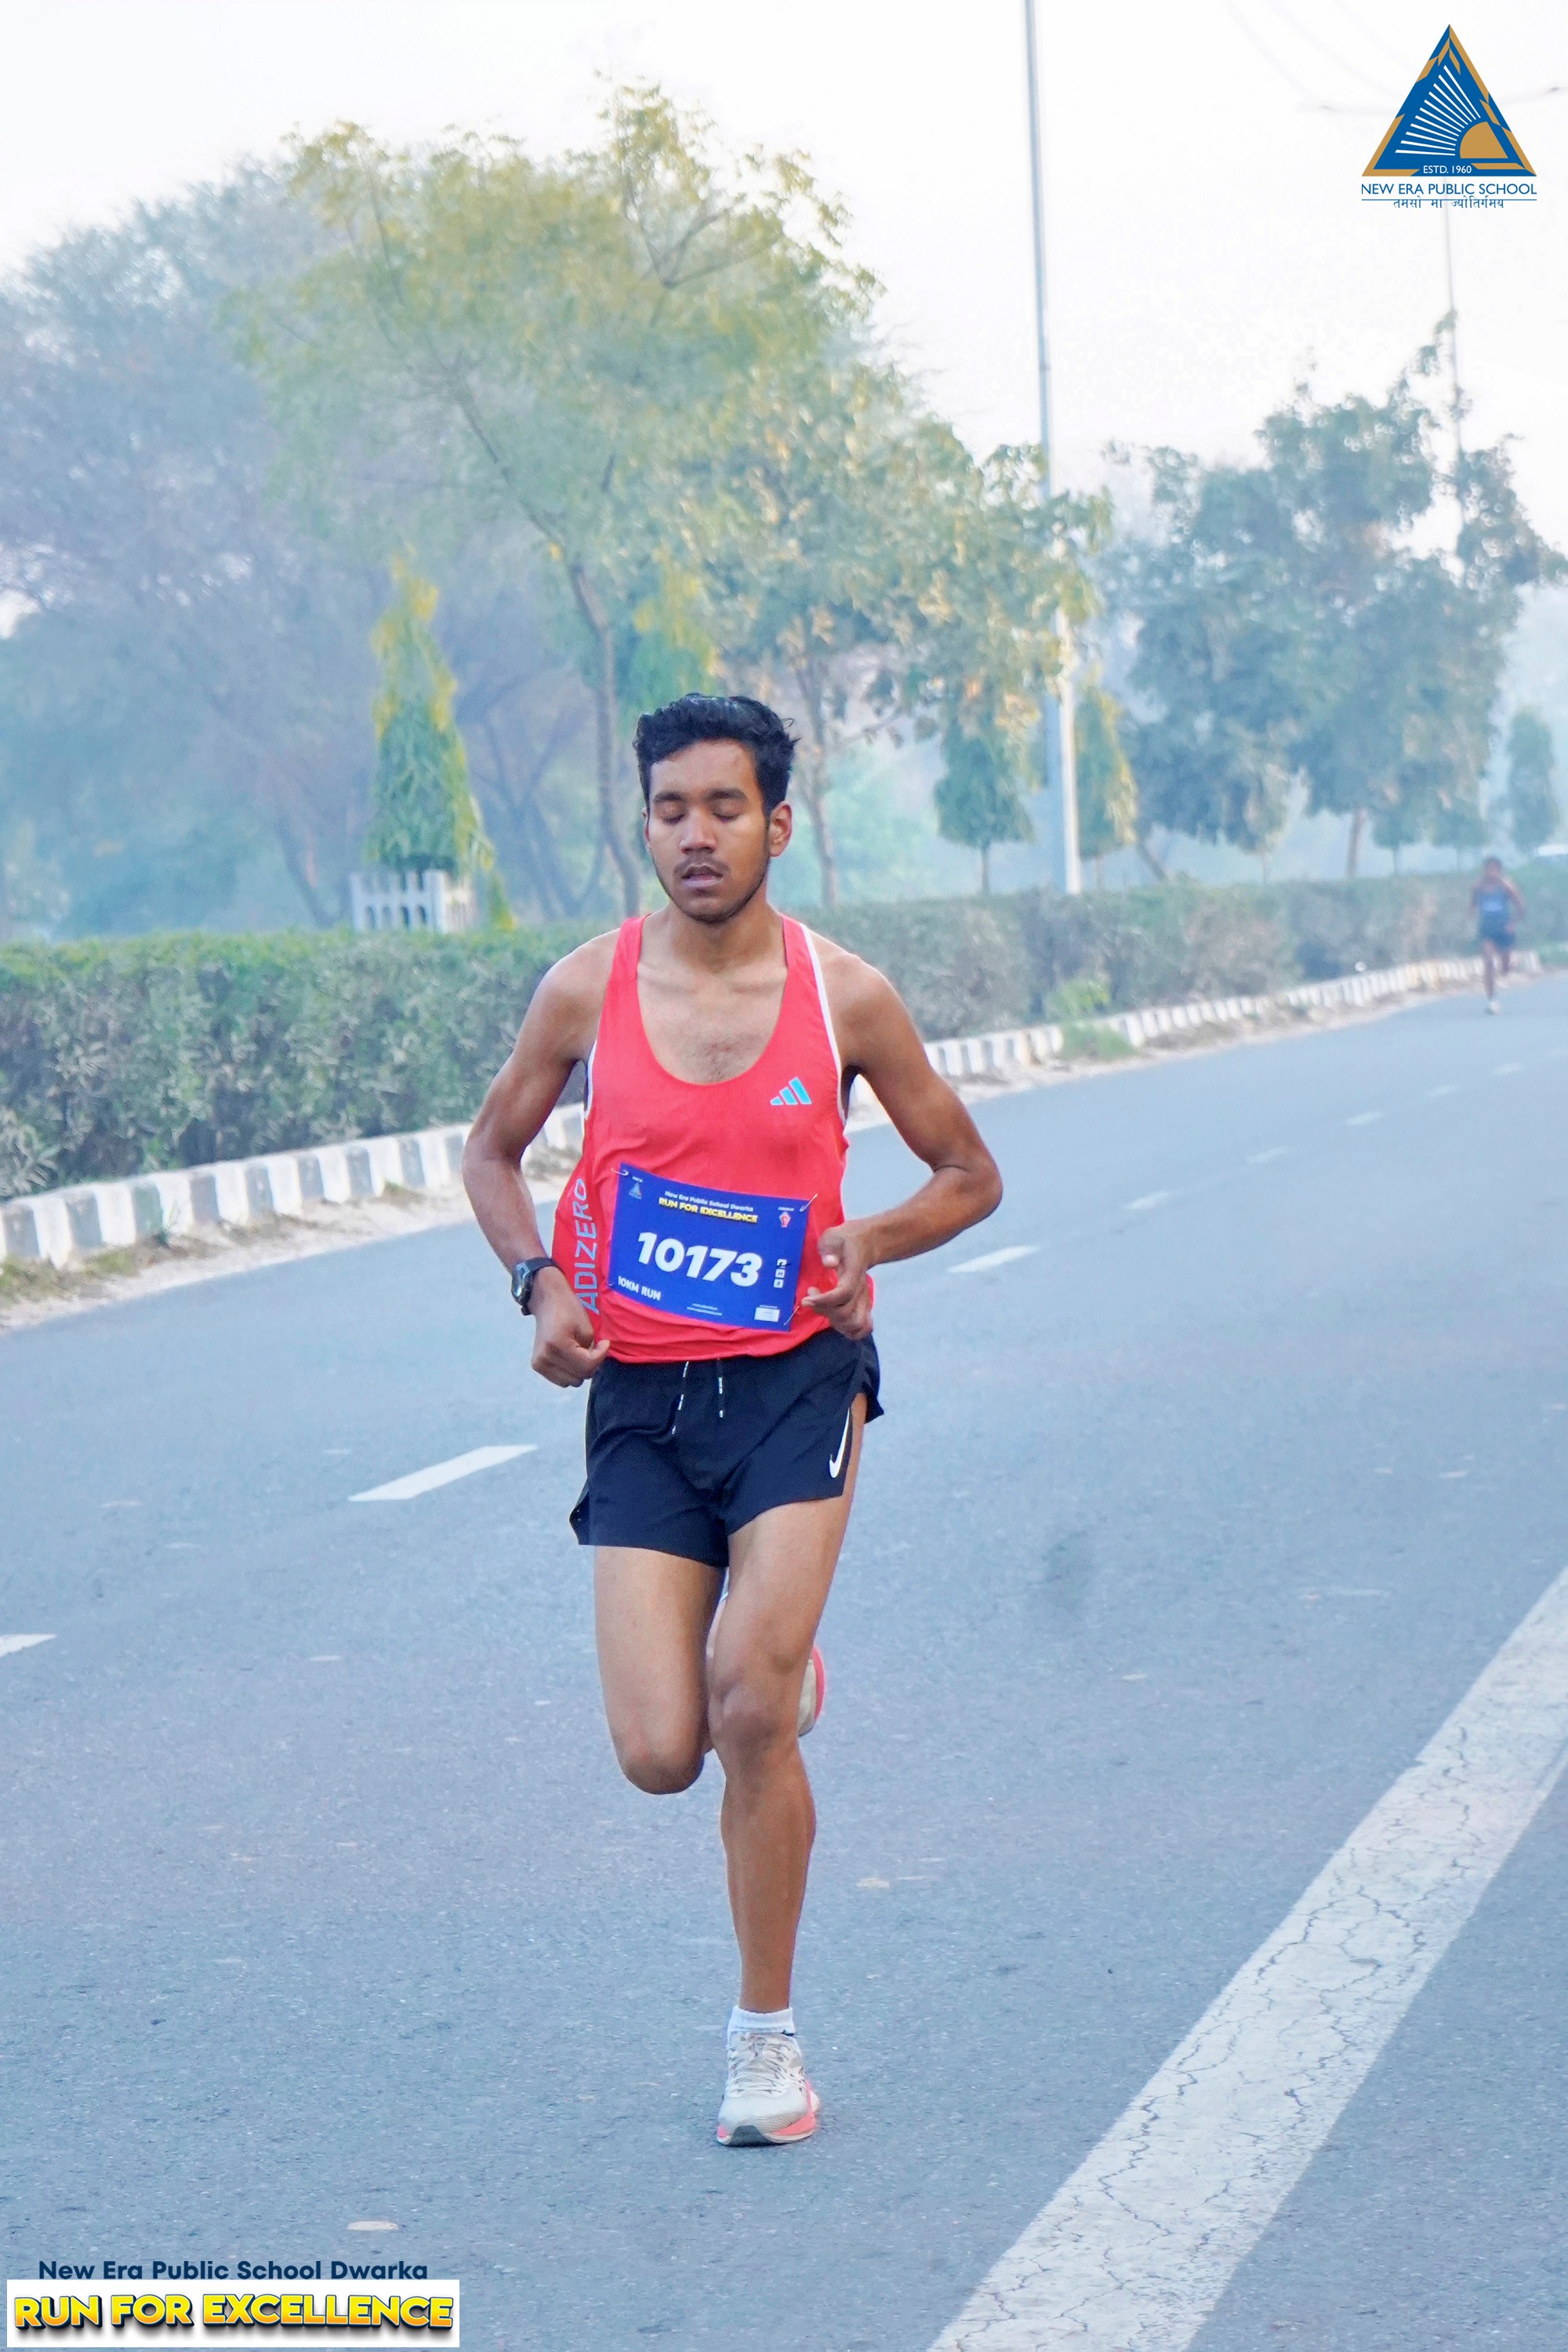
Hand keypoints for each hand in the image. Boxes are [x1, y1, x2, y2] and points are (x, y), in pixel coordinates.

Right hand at [529, 1269, 609, 1387]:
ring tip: (580, 1353)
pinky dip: (570, 1373)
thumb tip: (592, 1368)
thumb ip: (591, 1352)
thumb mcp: (586, 1329)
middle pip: (579, 1376)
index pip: (586, 1365)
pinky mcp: (537, 1366)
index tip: (605, 1344)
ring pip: (571, 1382)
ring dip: (580, 1371)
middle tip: (592, 1348)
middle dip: (590, 1364)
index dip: (600, 1356)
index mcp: (557, 1345)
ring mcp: (539, 1363)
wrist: (547, 1302)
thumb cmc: (569, 1310)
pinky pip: (561, 1380)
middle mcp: (545, 1357)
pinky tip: (570, 1358)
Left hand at [803, 1221, 875, 1338]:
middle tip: (810, 1298)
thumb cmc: (844, 1241)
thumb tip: (829, 1262)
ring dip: (836, 1323)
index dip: (824, 1300)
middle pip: (846, 1313)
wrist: (866, 1243)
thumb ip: (830, 1249)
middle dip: (824, 1310)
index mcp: (853, 1273)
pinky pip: (863, 1328)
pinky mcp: (864, 1305)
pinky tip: (835, 1321)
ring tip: (822, 1309)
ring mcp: (865, 1299)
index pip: (843, 1293)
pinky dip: (849, 1331)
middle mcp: (861, 1290)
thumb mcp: (833, 1237)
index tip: (806, 1299)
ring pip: (856, 1325)